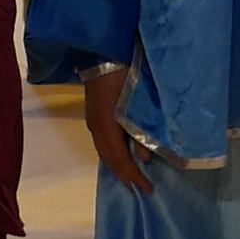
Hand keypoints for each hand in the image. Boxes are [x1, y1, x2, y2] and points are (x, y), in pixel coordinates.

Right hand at [81, 62, 152, 193]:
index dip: (133, 175)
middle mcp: (96, 126)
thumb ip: (141, 129)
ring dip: (116, 166)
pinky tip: (119, 156)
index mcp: (107, 125)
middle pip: (108, 158)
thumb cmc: (124, 73)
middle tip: (138, 188)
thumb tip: (145, 157)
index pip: (119, 159)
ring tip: (129, 176)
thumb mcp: (137, 101)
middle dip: (123, 174)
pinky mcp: (93, 114)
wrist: (103, 50)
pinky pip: (101, 142)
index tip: (147, 188)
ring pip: (103, 151)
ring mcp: (92, 120)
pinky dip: (111, 154)